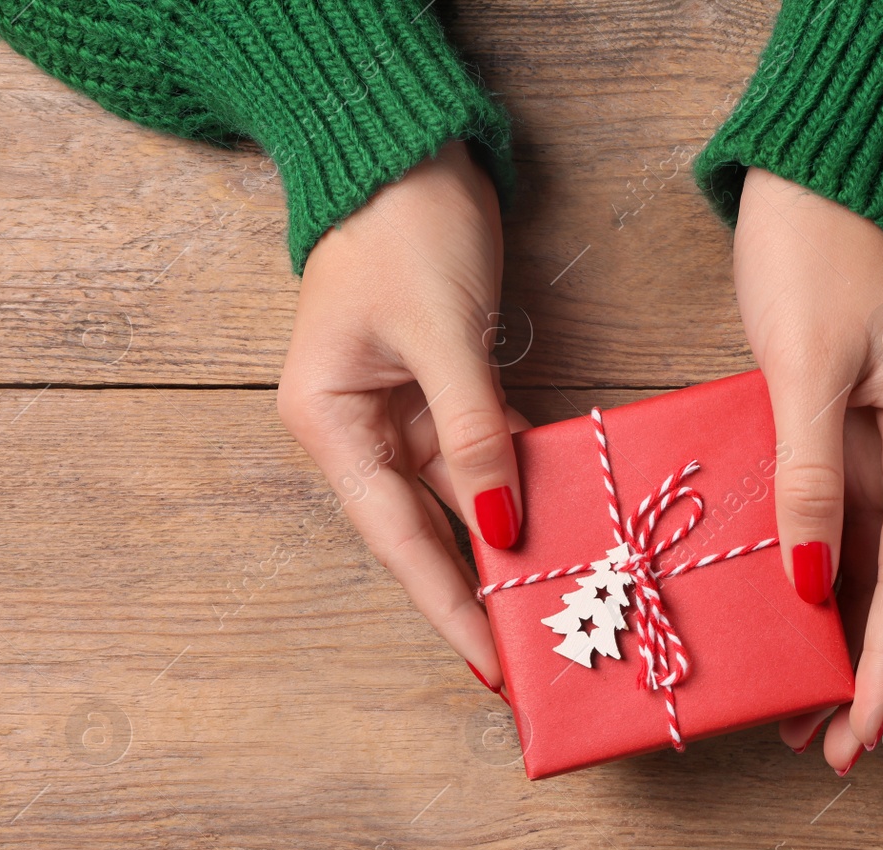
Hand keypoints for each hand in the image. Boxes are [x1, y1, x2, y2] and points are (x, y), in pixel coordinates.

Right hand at [278, 140, 525, 694]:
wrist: (404, 150)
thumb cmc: (405, 230)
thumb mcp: (442, 337)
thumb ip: (472, 433)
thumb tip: (501, 524)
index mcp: (329, 424)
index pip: (396, 539)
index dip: (446, 605)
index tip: (490, 666)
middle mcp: (356, 432)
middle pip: (422, 534)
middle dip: (475, 594)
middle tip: (531, 657)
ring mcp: (396, 415)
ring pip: (456, 503)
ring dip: (501, 549)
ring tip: (550, 608)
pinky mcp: (436, 392)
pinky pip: (479, 458)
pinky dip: (514, 490)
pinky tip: (553, 530)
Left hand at [732, 168, 882, 773]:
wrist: (812, 179)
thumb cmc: (817, 253)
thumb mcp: (807, 368)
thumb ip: (810, 477)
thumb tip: (810, 585)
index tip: (861, 732)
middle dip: (862, 670)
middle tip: (824, 748)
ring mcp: (881, 448)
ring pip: (862, 566)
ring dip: (833, 637)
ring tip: (796, 709)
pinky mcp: (839, 436)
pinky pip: (828, 525)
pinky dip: (806, 580)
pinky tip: (778, 621)